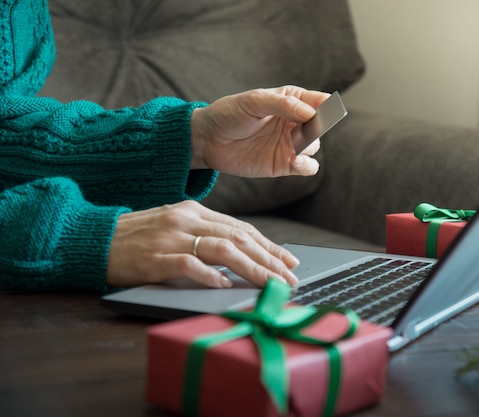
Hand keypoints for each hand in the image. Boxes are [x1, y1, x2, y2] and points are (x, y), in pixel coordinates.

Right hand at [105, 201, 298, 288]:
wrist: (92, 238)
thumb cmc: (136, 236)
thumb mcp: (174, 226)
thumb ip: (204, 235)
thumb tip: (240, 254)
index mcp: (193, 210)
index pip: (240, 228)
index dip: (268, 245)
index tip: (288, 260)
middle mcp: (186, 219)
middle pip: (238, 238)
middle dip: (269, 259)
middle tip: (290, 276)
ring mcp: (170, 237)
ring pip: (222, 250)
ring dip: (252, 268)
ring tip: (271, 283)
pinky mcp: (154, 257)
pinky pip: (188, 265)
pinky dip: (209, 275)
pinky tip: (225, 285)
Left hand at [190, 85, 329, 176]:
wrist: (208, 140)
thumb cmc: (229, 114)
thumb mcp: (253, 102)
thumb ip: (282, 105)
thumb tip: (310, 113)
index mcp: (291, 100)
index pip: (318, 101)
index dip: (327, 104)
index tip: (328, 108)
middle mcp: (294, 122)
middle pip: (320, 125)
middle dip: (319, 126)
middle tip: (311, 127)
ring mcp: (291, 144)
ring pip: (315, 145)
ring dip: (310, 145)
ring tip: (295, 145)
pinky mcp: (285, 164)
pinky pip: (307, 167)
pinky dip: (307, 166)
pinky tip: (296, 162)